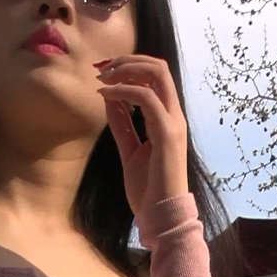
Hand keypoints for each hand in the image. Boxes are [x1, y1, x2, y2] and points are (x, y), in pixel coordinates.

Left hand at [96, 54, 191, 222]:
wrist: (161, 217)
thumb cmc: (148, 190)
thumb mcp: (129, 150)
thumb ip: (122, 124)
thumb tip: (110, 99)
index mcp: (168, 118)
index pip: (154, 77)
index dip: (130, 67)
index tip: (103, 72)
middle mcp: (174, 115)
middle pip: (158, 67)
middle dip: (128, 60)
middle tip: (101, 68)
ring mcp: (173, 122)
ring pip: (156, 74)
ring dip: (126, 69)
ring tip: (102, 77)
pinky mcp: (167, 133)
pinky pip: (145, 98)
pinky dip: (123, 91)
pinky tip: (105, 95)